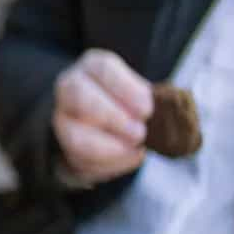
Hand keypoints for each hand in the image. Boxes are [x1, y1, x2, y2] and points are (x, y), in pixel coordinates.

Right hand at [53, 49, 153, 184]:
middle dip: (113, 118)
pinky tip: (130, 158)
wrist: (103, 128)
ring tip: (136, 150)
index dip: (127, 89)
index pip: (103, 70)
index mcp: (92, 67)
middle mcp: (70, 88)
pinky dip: (109, 165)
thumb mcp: (140, 93)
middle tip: (140, 133)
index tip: (147, 108)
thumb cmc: (128, 105)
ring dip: (110, 148)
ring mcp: (62, 120)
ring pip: (74, 136)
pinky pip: (80, 161)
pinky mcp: (63, 149)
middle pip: (79, 96)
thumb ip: (150, 100)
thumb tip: (171, 113)